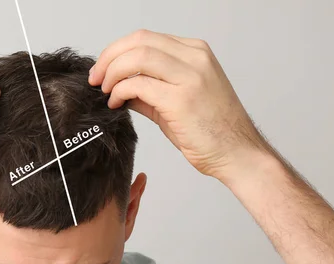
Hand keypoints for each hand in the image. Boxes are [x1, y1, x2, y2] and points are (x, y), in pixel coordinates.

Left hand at [88, 29, 273, 179]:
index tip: (102, 70)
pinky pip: (138, 85)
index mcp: (196, 53)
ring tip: (105, 92)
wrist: (238, 154)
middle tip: (95, 79)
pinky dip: (120, 92)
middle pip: (138, 41)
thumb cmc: (211, 132)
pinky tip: (116, 104)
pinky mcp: (181, 99)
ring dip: (112, 73)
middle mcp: (195, 58)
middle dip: (109, 58)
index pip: (146, 38)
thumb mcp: (177, 101)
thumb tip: (118, 88)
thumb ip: (149, 90)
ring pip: (137, 57)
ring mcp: (191, 76)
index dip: (116, 51)